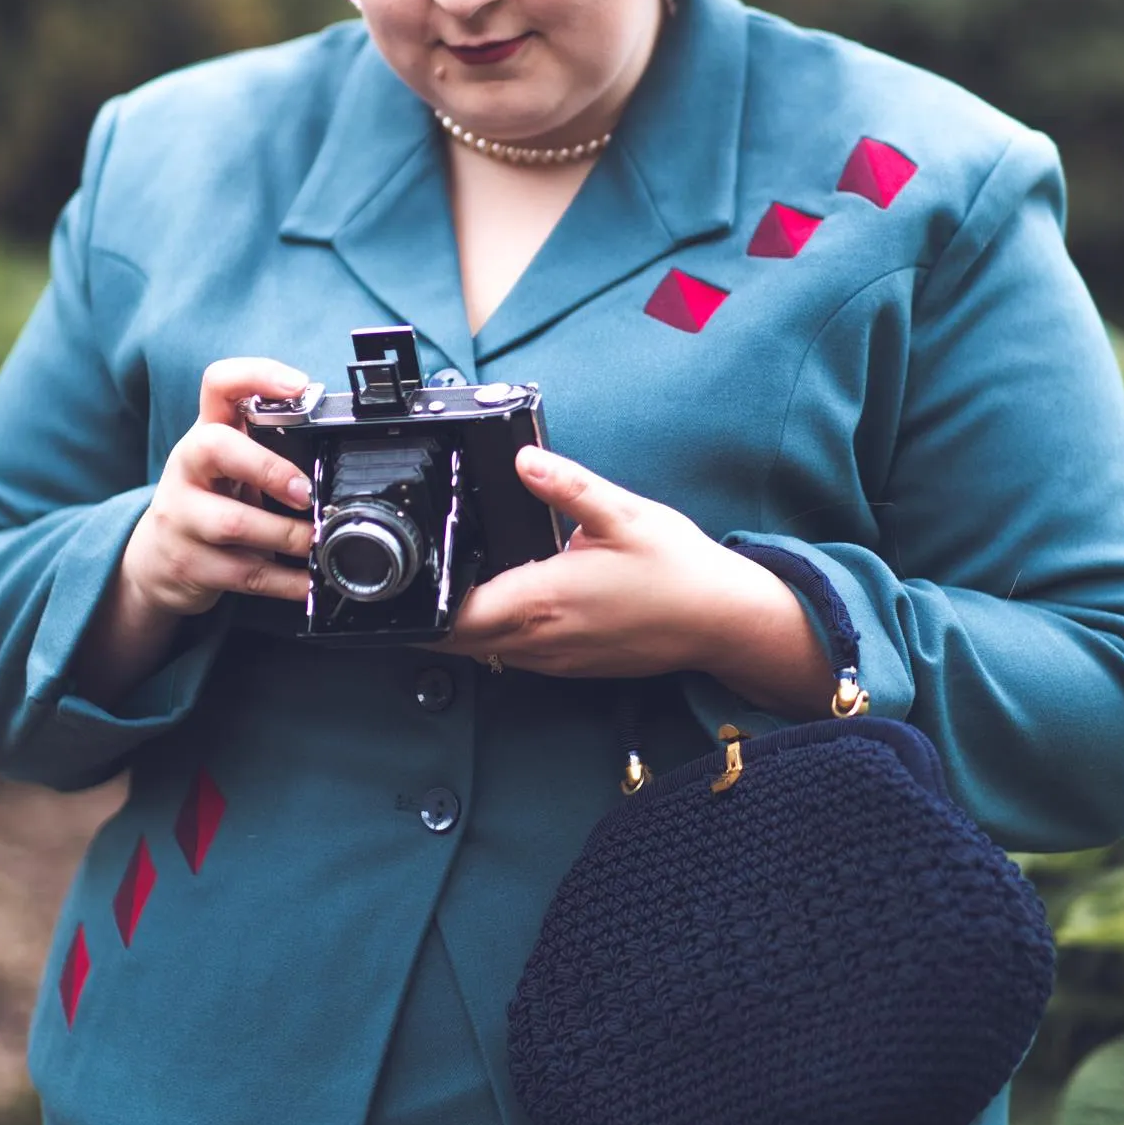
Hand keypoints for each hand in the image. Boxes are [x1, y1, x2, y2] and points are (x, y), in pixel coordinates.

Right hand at [118, 358, 316, 620]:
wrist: (154, 561)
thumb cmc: (210, 500)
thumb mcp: (231, 465)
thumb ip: (269, 448)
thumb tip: (337, 453)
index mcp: (206, 432)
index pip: (219, 383)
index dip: (258, 375)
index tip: (300, 386)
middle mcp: (188, 466)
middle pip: (214, 446)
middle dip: (268, 467)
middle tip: (306, 491)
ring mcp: (181, 515)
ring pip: (232, 522)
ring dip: (285, 534)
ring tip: (317, 540)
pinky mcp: (188, 562)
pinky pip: (242, 574)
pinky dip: (284, 581)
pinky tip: (308, 581)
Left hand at [442, 447, 833, 714]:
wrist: (723, 621)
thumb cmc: (678, 570)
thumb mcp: (624, 513)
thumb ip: (568, 485)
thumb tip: (524, 458)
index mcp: (543, 601)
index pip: (455, 617)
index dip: (419, 605)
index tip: (401, 578)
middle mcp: (540, 639)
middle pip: (455, 641)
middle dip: (426, 615)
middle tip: (407, 577)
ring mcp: (553, 659)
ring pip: (481, 650)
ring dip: (458, 625)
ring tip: (444, 583)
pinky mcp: (569, 666)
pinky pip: (511, 654)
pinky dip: (491, 633)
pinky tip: (499, 600)